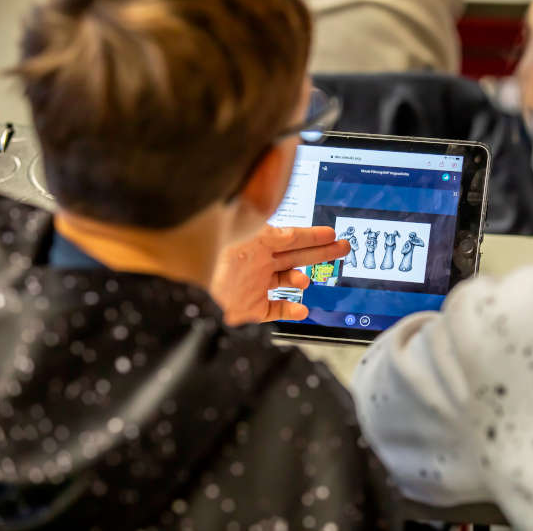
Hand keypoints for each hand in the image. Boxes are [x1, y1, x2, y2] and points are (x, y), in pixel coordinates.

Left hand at [211, 225, 349, 325]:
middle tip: (343, 249)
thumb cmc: (210, 255)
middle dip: (321, 253)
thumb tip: (286, 223)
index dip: (312, 236)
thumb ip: (265, 228)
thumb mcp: (240, 234)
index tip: (331, 235)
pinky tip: (301, 309)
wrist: (189, 288)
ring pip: (286, 281)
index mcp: (255, 243)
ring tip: (305, 281)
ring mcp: (254, 285)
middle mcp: (256, 262)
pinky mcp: (250, 307)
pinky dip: (290, 309)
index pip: (291, 237)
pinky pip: (275, 308)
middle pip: (296, 256)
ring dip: (300, 279)